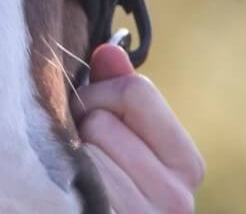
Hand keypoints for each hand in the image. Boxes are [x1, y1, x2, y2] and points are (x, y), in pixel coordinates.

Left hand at [72, 44, 204, 212]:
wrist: (82, 210)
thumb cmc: (101, 179)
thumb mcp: (117, 133)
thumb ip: (116, 90)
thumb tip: (109, 49)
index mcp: (186, 166)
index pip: (138, 91)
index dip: (102, 94)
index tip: (92, 115)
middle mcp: (176, 201)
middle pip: (103, 120)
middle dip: (80, 127)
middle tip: (80, 154)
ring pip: (84, 150)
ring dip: (67, 157)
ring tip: (72, 178)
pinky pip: (72, 184)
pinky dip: (59, 182)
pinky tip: (67, 195)